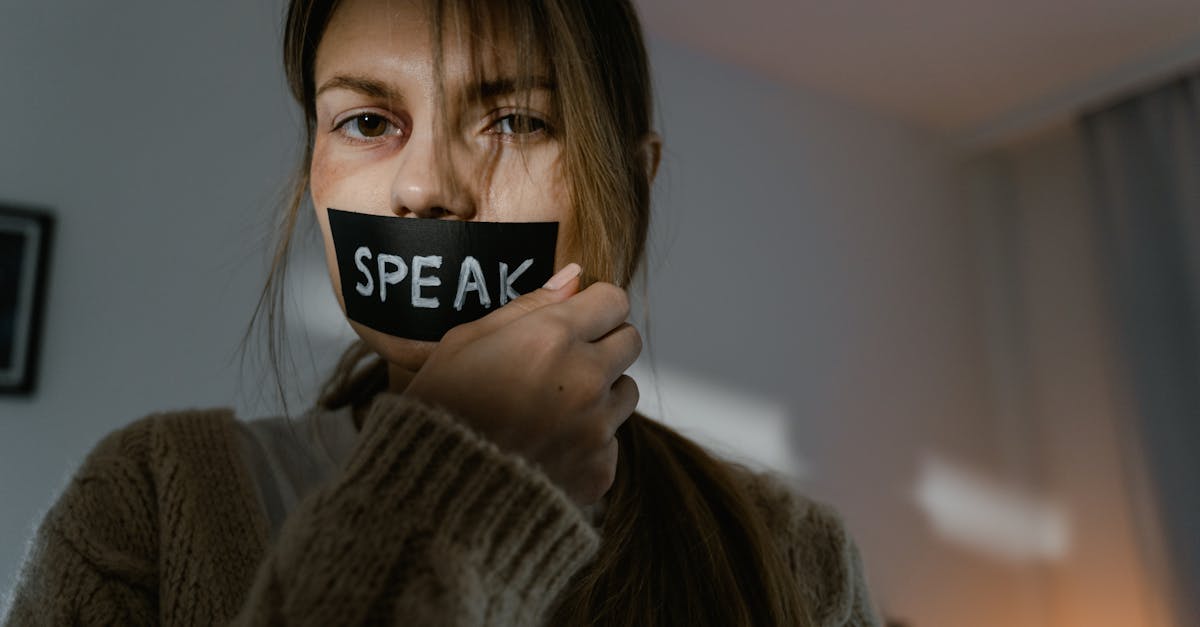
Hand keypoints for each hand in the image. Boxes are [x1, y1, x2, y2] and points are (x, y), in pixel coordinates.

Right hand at [402, 264, 640, 505]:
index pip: (613, 300)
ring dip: (600, 395)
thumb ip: (527, 306)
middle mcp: (584, 379)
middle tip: (563, 363)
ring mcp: (597, 428)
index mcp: (552, 337)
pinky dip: (587, 445)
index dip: (594, 307)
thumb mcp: (464, 342)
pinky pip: (611, 444)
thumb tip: (574, 277)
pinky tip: (546, 450)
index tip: (577, 318)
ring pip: (626, 393)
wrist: (432, 498)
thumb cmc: (437, 411)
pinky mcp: (599, 471)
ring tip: (551, 411)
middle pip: (629, 342)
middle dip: (603, 345)